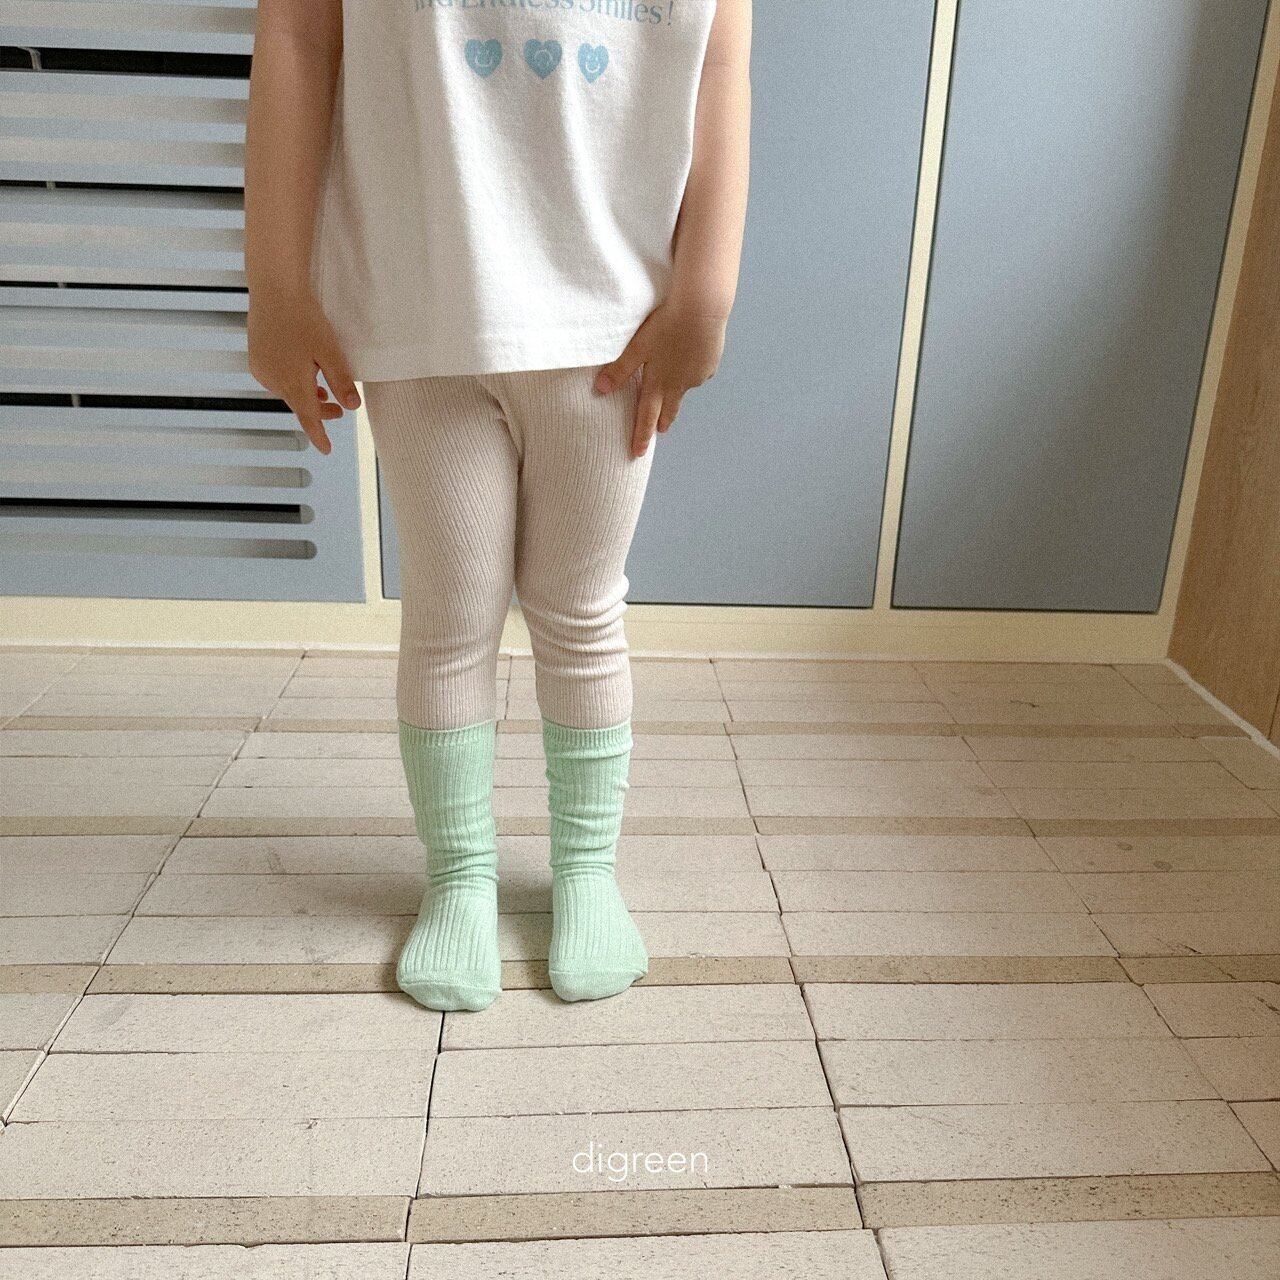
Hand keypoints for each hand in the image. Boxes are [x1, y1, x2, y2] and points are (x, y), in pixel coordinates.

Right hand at [247, 289, 360, 454]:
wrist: (274, 289)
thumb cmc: (304, 317)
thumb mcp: (329, 350)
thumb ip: (341, 380)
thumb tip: (352, 407)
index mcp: (293, 382)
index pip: (308, 418)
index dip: (319, 435)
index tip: (326, 450)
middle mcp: (273, 380)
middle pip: (298, 405)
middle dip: (318, 411)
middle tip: (338, 411)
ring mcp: (261, 369)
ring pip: (286, 392)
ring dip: (305, 396)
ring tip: (321, 393)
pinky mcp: (255, 358)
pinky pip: (275, 379)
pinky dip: (291, 382)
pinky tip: (301, 374)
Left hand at [595, 302, 727, 458]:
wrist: (703, 309)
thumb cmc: (667, 324)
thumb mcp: (637, 346)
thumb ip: (620, 369)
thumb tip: (600, 389)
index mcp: (659, 382)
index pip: (647, 415)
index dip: (641, 435)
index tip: (638, 453)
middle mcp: (680, 384)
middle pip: (669, 409)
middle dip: (663, 421)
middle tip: (660, 430)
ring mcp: (698, 375)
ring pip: (684, 388)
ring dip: (677, 390)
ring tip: (674, 384)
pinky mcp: (710, 364)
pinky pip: (699, 371)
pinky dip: (692, 369)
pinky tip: (690, 354)